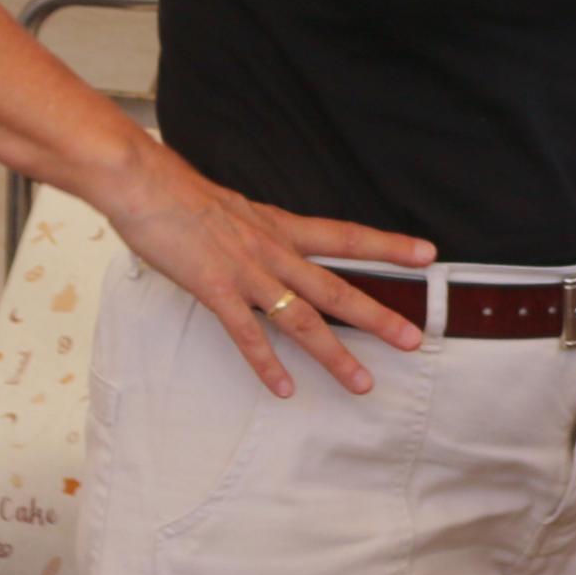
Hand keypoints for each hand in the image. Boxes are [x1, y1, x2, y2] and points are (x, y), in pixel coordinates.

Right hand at [95, 143, 429, 400]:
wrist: (147, 185)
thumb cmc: (184, 196)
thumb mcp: (238, 211)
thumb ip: (258, 234)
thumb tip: (269, 248)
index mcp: (283, 229)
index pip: (348, 236)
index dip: (389, 246)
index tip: (428, 255)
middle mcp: (276, 252)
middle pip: (337, 289)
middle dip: (378, 317)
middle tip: (414, 339)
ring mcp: (248, 274)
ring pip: (302, 320)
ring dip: (334, 354)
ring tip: (361, 382)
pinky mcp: (216, 290)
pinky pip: (247, 335)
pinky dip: (266, 365)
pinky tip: (284, 389)